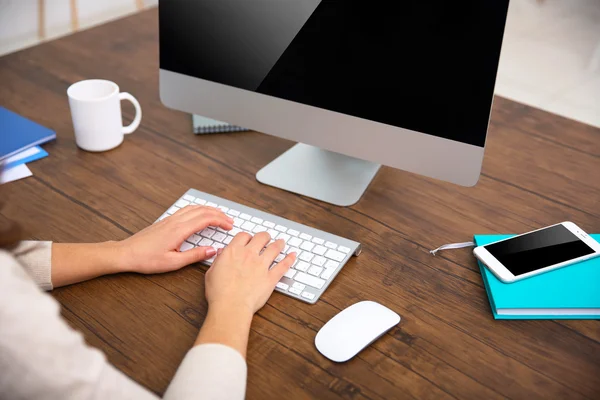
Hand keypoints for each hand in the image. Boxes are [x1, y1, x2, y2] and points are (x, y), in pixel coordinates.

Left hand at [118, 205, 233, 273]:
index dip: (221, 220)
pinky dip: (198, 210)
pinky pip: (186, 210)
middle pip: (202, 210)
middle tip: (229, 221)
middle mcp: (176, 221)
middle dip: (219, 214)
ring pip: (194, 207)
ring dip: (209, 210)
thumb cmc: (147, 259)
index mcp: (179, 230)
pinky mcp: (166, 221)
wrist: (126, 253)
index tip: (230, 226)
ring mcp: (170, 219)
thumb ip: (195, 255)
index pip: (206, 219)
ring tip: (219, 215)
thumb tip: (213, 250)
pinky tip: (200, 215)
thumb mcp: (174, 263)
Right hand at [205, 232, 296, 314]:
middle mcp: (249, 255)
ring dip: (279, 244)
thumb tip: (221, 253)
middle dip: (265, 236)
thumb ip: (219, 260)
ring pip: (275, 248)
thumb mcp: (212, 272)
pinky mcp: (271, 277)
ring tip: (281, 242)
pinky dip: (290, 259)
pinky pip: (283, 266)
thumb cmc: (219, 293)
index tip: (249, 239)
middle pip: (261, 237)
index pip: (244, 236)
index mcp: (234, 252)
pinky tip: (293, 255)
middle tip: (266, 238)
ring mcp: (262, 265)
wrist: (230, 306)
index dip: (247, 236)